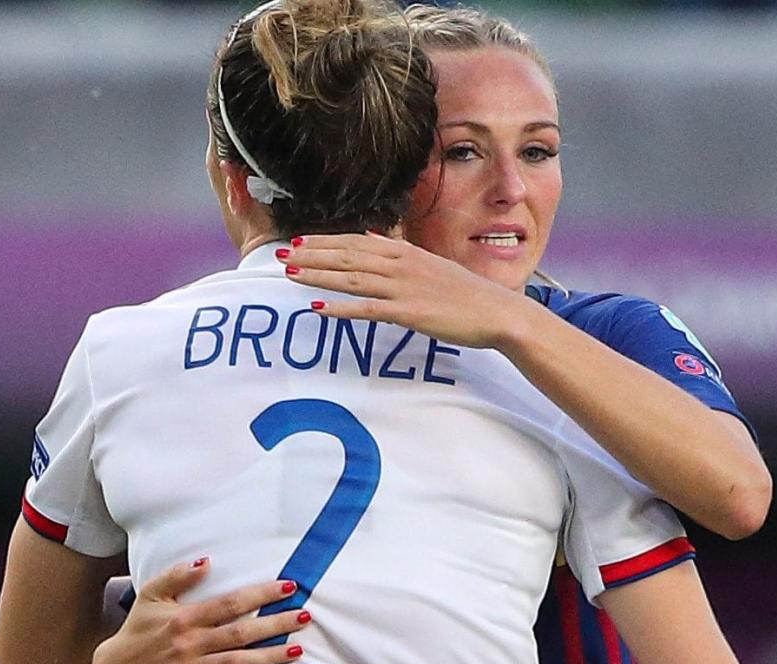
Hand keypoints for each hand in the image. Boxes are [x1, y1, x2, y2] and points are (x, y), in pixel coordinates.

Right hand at [92, 557, 311, 663]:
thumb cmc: (138, 628)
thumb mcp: (150, 595)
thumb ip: (176, 576)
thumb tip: (206, 561)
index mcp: (184, 618)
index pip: (230, 604)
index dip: (261, 595)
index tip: (288, 586)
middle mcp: (189, 644)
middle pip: (240, 634)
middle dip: (275, 625)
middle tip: (304, 617)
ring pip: (237, 663)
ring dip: (269, 656)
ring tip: (297, 649)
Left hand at [278, 232, 528, 348]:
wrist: (496, 312)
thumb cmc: (465, 293)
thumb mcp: (430, 265)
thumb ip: (398, 252)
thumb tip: (370, 238)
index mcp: (405, 252)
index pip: (356, 242)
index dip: (324, 242)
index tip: (298, 242)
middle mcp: (401, 265)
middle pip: (346, 257)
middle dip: (311, 255)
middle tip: (279, 256)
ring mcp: (404, 288)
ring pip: (351, 279)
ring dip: (318, 276)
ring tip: (289, 275)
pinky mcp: (409, 313)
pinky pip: (367, 309)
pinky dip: (341, 308)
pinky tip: (319, 308)